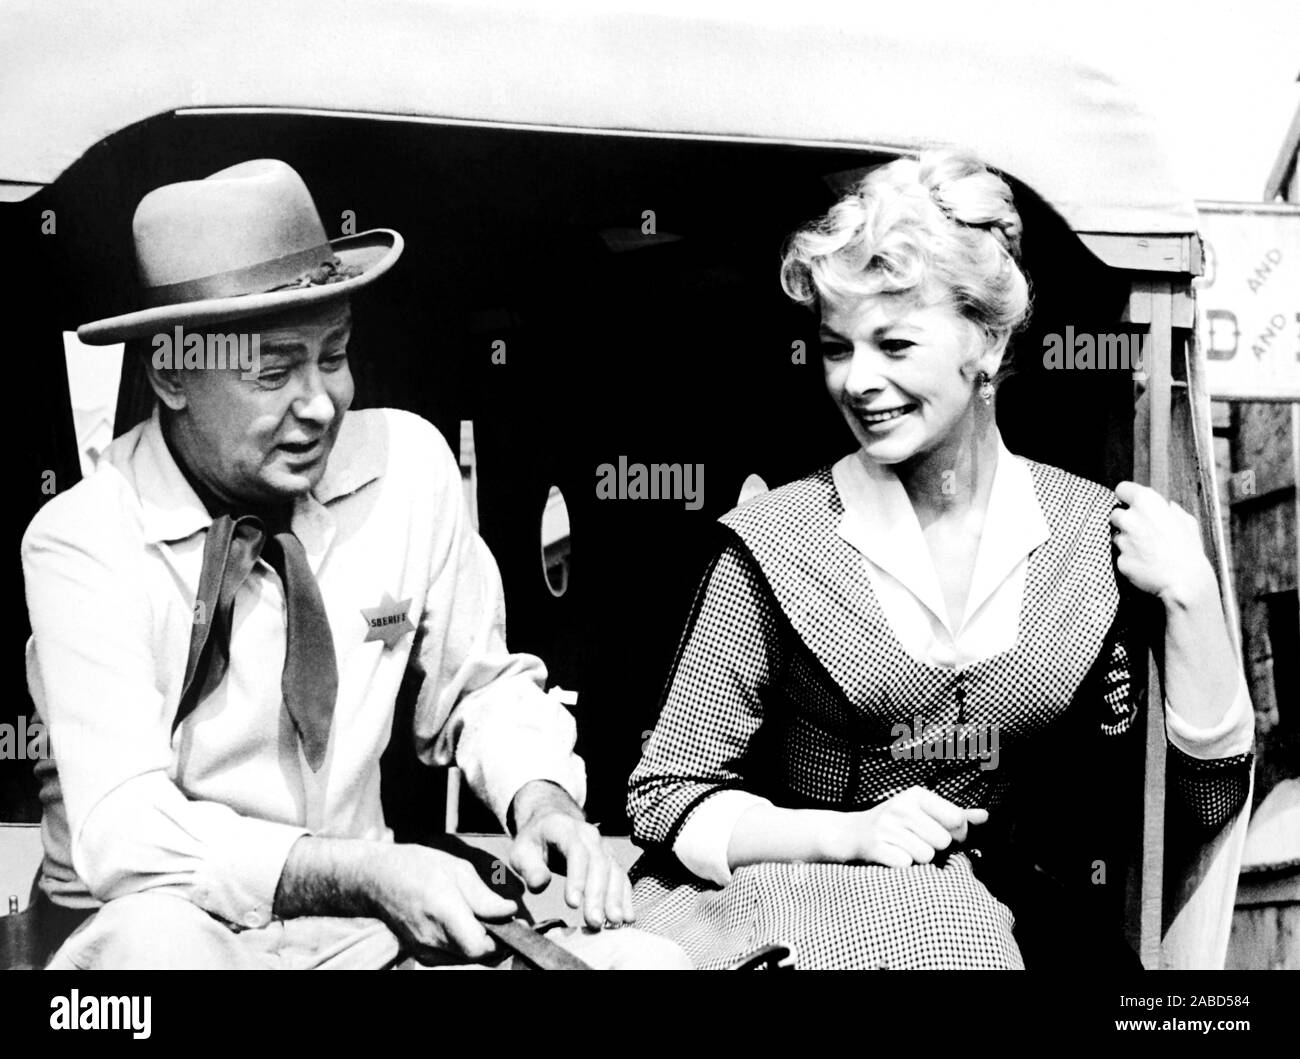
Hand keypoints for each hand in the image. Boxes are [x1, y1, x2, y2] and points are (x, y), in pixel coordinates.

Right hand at [363, 844, 516, 963]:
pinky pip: (452, 959)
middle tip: (503, 920)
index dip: (503, 939)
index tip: (513, 922)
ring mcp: (424, 950)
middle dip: (496, 941)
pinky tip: (464, 926)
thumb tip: (510, 912)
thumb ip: (484, 897)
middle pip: (477, 956)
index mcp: (443, 911)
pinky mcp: (420, 955)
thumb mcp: (457, 869)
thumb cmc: (417, 867)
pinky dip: (464, 947)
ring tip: (483, 920)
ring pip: (466, 960)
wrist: (377, 880)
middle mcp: (432, 938)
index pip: (480, 947)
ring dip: (481, 945)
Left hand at [507, 780, 634, 928]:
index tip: (571, 905)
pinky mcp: (611, 859)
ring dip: (616, 898)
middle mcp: (589, 835)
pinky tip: (627, 917)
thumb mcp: (521, 851)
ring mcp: (603, 846)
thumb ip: (528, 868)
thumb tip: (539, 885)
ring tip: (613, 922)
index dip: (577, 877)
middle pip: (599, 863)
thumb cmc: (534, 842)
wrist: (551, 823)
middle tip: (594, 922)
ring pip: (614, 871)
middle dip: (598, 894)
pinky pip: (622, 877)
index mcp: (564, 828)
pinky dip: (626, 897)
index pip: (576, 851)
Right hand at [824, 786, 987, 866]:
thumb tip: (985, 816)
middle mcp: (901, 806)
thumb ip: (955, 815)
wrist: (849, 833)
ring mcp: (886, 826)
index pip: (956, 819)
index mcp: (916, 795)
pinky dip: (900, 866)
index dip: (955, 833)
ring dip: (916, 858)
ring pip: (926, 856)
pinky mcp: (875, 845)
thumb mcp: (922, 812)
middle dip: (932, 847)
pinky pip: (906, 865)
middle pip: (942, 841)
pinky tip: (890, 856)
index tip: (939, 832)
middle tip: (914, 841)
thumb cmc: (894, 824)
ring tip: (901, 848)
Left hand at [1110, 481, 1215, 605]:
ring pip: (1117, 536)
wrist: (1186, 581)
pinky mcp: (1119, 559)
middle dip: (1125, 520)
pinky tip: (1145, 564)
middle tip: (1142, 531)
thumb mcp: (1187, 522)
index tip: (1131, 504)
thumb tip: (1167, 506)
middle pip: (1115, 513)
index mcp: (1147, 502)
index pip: (1122, 488)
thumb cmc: (1189, 549)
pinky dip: (1129, 558)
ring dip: (1127, 540)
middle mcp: (1130, 518)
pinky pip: (1121, 556)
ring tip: (1147, 550)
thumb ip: (1172, 510)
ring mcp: (1122, 540)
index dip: (1127, 497)